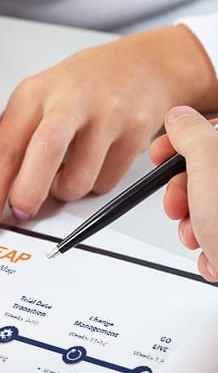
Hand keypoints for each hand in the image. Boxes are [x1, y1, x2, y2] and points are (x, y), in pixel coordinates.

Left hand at [0, 26, 217, 244]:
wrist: (143, 63)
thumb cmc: (78, 87)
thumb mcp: (29, 105)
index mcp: (32, 96)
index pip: (1, 153)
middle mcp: (67, 101)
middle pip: (42, 158)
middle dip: (27, 196)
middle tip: (21, 211)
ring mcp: (106, 114)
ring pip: (78, 182)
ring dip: (66, 191)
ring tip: (66, 170)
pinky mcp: (136, 130)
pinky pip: (107, 183)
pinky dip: (95, 184)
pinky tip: (96, 159)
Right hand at [152, 106, 217, 281]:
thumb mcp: (211, 166)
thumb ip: (191, 135)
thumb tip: (180, 118)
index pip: (212, 130)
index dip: (179, 141)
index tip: (160, 155)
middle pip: (207, 172)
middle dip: (183, 194)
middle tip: (179, 206)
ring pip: (208, 206)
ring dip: (192, 225)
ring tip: (200, 238)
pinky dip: (211, 246)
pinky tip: (215, 254)